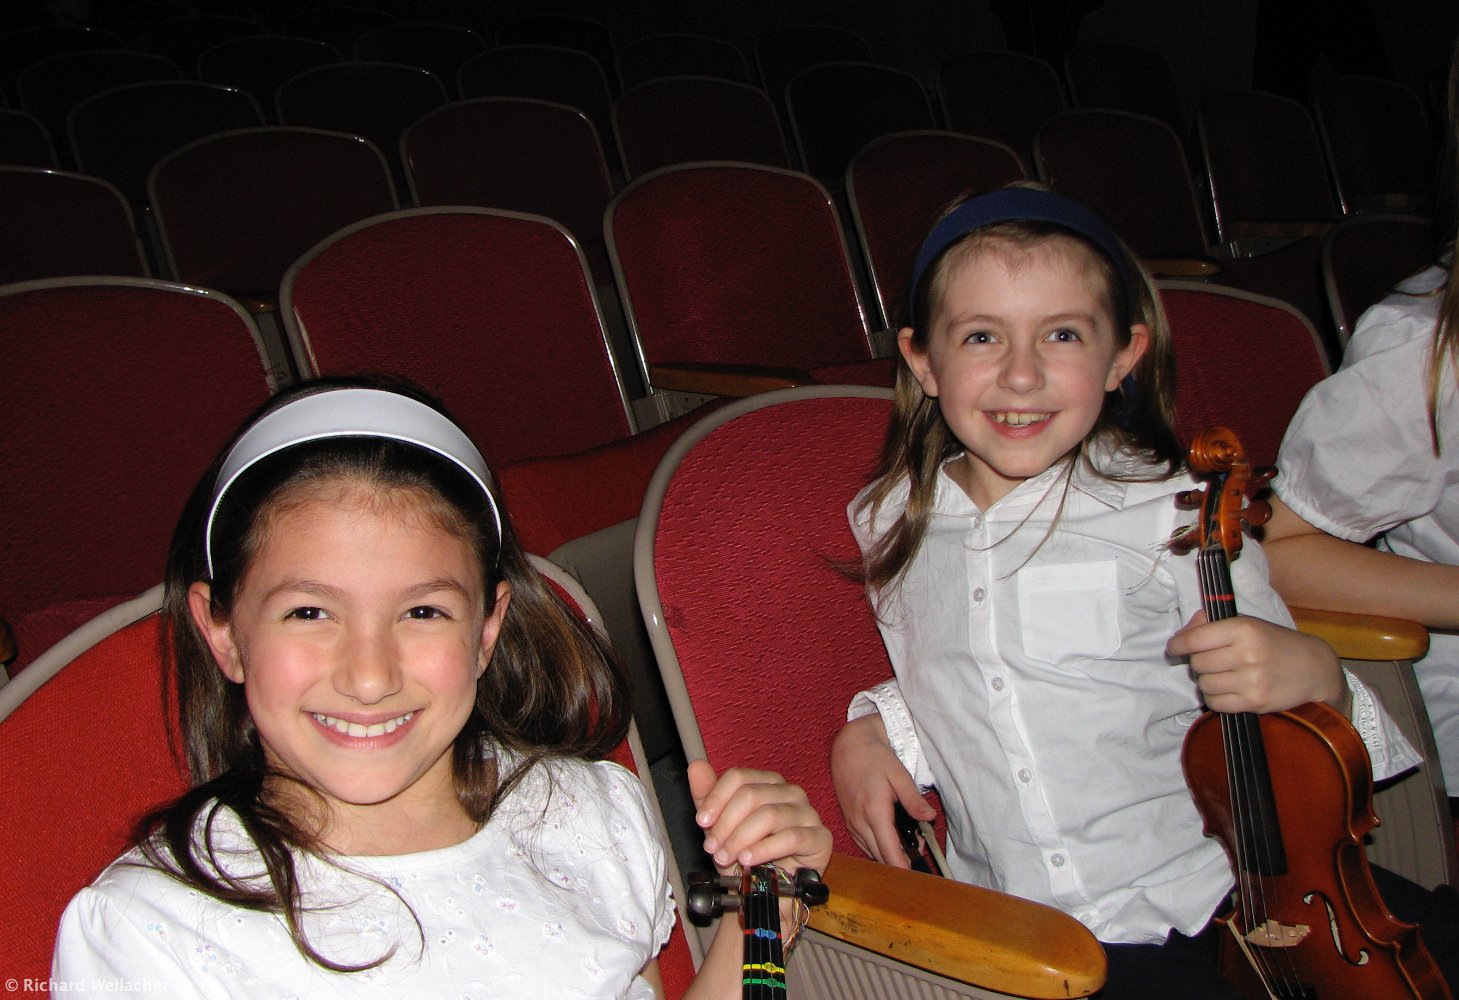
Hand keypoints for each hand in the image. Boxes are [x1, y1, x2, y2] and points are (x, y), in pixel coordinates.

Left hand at [686, 759, 831, 877]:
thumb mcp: (720, 828)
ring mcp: (808, 813)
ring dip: (740, 838)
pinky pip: (791, 837)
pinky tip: (748, 859)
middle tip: (712, 848)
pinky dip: (764, 849)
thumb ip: (707, 797)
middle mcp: (791, 792)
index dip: (716, 798)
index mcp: (768, 783)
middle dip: (726, 823)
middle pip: (752, 794)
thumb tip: (695, 766)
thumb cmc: (746, 855)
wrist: (767, 893)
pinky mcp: (820, 838)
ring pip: (769, 815)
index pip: (739, 777)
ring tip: (726, 858)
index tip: (701, 822)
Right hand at [830, 714, 933, 867]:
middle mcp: (860, 822)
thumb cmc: (875, 757)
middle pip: (880, 856)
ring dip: (888, 854)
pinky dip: (877, 846)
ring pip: (870, 852)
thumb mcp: (899, 774)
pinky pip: (864, 843)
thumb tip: (929, 818)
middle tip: (919, 851)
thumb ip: (913, 799)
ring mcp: (852, 823)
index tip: (915, 877)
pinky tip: (890, 838)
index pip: (888, 851)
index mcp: (874, 812)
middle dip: (900, 861)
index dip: (902, 867)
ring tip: (908, 843)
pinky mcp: (849, 820)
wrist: (849, 746)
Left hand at [1167, 611, 1347, 714]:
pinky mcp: (1255, 701)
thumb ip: (1211, 625)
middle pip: (1197, 663)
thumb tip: (1180, 637)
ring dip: (1207, 682)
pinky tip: (1226, 691)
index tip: (1173, 649)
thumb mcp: (1247, 623)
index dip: (1177, 645)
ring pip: (1204, 684)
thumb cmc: (1275, 643)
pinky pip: (1215, 704)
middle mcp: (1246, 653)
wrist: (1314, 668)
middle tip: (1211, 662)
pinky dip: (1215, 699)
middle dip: (1198, 663)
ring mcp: (1251, 679)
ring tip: (1222, 676)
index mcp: (1243, 628)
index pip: (1194, 639)